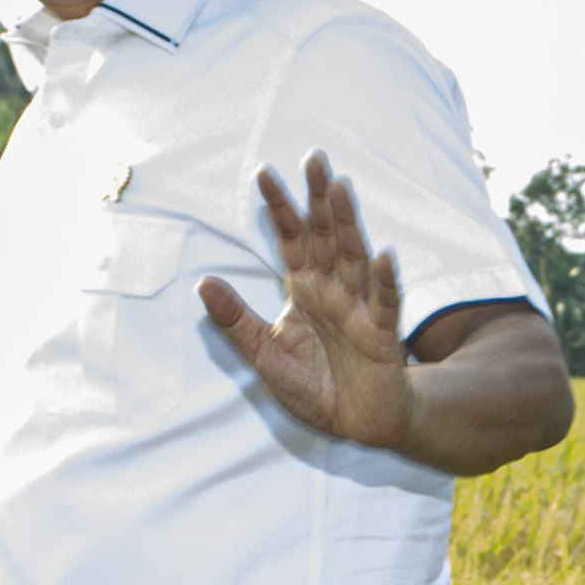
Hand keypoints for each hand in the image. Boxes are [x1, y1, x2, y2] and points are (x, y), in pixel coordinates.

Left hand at [207, 157, 417, 448]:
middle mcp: (333, 292)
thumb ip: (236, 321)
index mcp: (304, 291)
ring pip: (354, 258)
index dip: (279, 208)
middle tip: (314, 158)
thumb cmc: (315, 387)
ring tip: (342, 188)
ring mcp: (358, 310)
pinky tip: (382, 256)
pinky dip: (383, 281)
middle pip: (326, 237)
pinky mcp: (380, 336)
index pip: (291, 241)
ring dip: (349, 224)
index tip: (263, 172)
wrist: (355, 426)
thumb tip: (201, 283)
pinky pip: (383, 304)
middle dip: (319, 199)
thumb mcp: (264, 356)